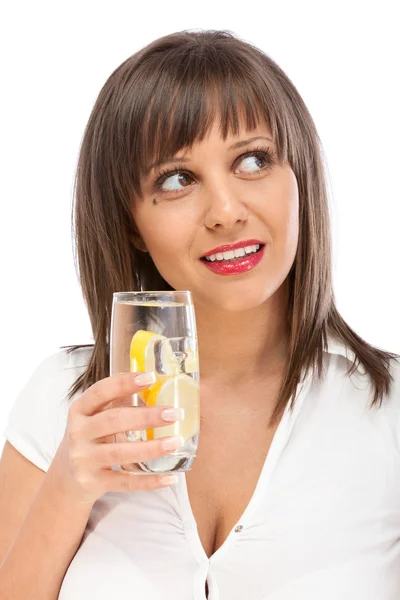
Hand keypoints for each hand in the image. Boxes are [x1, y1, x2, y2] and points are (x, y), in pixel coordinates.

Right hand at [52, 371, 183, 505]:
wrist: (64, 479)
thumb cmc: (89, 439)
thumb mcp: (92, 418)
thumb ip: (116, 404)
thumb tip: (159, 387)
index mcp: (79, 410)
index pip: (100, 391)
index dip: (125, 383)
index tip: (150, 377)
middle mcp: (78, 433)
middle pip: (114, 421)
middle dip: (147, 416)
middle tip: (174, 413)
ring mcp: (84, 459)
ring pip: (121, 452)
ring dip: (152, 447)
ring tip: (176, 441)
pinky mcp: (92, 483)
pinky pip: (125, 482)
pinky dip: (149, 481)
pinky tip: (170, 478)